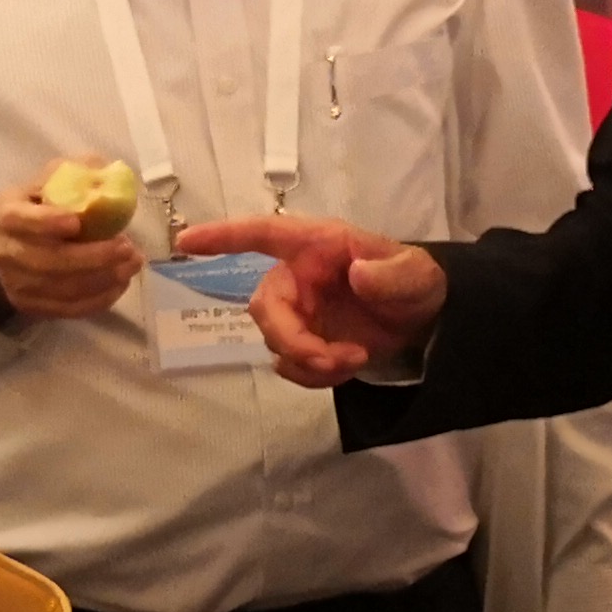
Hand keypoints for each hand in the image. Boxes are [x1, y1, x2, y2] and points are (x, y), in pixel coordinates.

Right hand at [0, 166, 145, 324]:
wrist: (8, 249)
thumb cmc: (37, 208)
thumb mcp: (47, 182)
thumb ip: (75, 174)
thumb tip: (109, 173)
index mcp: (6, 213)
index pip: (20, 220)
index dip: (47, 223)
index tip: (77, 222)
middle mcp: (7, 251)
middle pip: (47, 261)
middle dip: (92, 257)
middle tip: (126, 247)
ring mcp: (18, 284)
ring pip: (63, 288)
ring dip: (103, 278)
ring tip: (132, 264)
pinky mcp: (33, 307)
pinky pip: (70, 309)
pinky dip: (100, 298)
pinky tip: (121, 283)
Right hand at [170, 211, 446, 384]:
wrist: (426, 323)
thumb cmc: (413, 282)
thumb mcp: (415, 275)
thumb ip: (392, 275)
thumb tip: (359, 274)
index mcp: (316, 246)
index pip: (263, 235)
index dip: (223, 237)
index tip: (185, 240)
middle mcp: (297, 278)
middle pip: (265, 307)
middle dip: (291, 339)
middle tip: (331, 358)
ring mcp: (298, 313)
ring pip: (275, 342)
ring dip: (308, 360)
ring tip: (352, 360)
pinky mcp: (305, 344)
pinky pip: (290, 366)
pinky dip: (314, 376)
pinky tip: (343, 368)